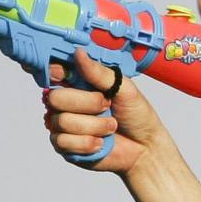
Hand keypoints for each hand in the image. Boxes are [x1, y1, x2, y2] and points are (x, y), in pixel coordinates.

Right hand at [44, 50, 165, 173]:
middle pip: (55, 98)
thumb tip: (79, 53)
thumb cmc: (136, 116)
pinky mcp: (66, 147)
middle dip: (86, 103)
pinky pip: (62, 142)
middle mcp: (67, 103)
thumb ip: (99, 73)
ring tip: (111, 127)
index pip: (55, 73)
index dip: (57, 73)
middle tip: (106, 106)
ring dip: (93, 126)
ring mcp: (64, 125)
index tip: (68, 76)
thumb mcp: (123, 88)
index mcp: (79, 84)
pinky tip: (100, 143)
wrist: (145, 147)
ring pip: (62, 121)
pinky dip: (86, 143)